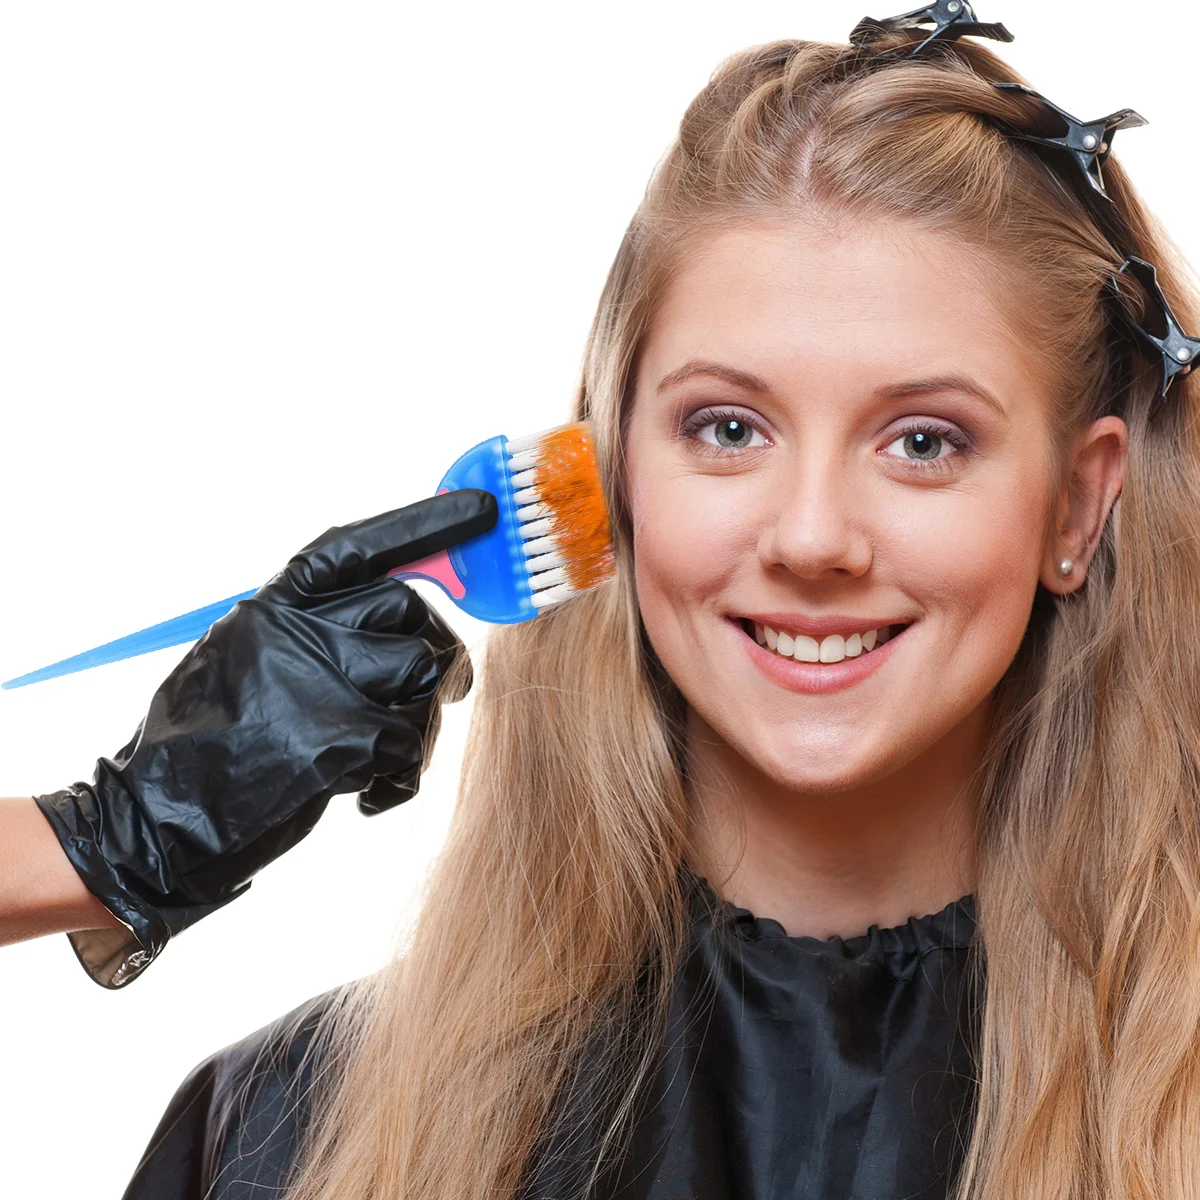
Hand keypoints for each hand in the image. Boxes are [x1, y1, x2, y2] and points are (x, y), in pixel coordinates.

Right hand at [34, 488, 495, 986]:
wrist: (163, 821)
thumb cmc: (206, 744)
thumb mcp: (244, 658)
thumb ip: (311, 631)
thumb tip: (396, 619)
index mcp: (274, 606)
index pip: (358, 545)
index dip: (424, 523)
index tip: (480, 506)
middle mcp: (298, 630)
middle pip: (409, 608)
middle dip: (438, 649)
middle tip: (447, 688)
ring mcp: (321, 679)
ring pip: (423, 671)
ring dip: (423, 720)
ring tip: (390, 757)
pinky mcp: (341, 737)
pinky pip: (410, 741)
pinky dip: (401, 777)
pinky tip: (366, 796)